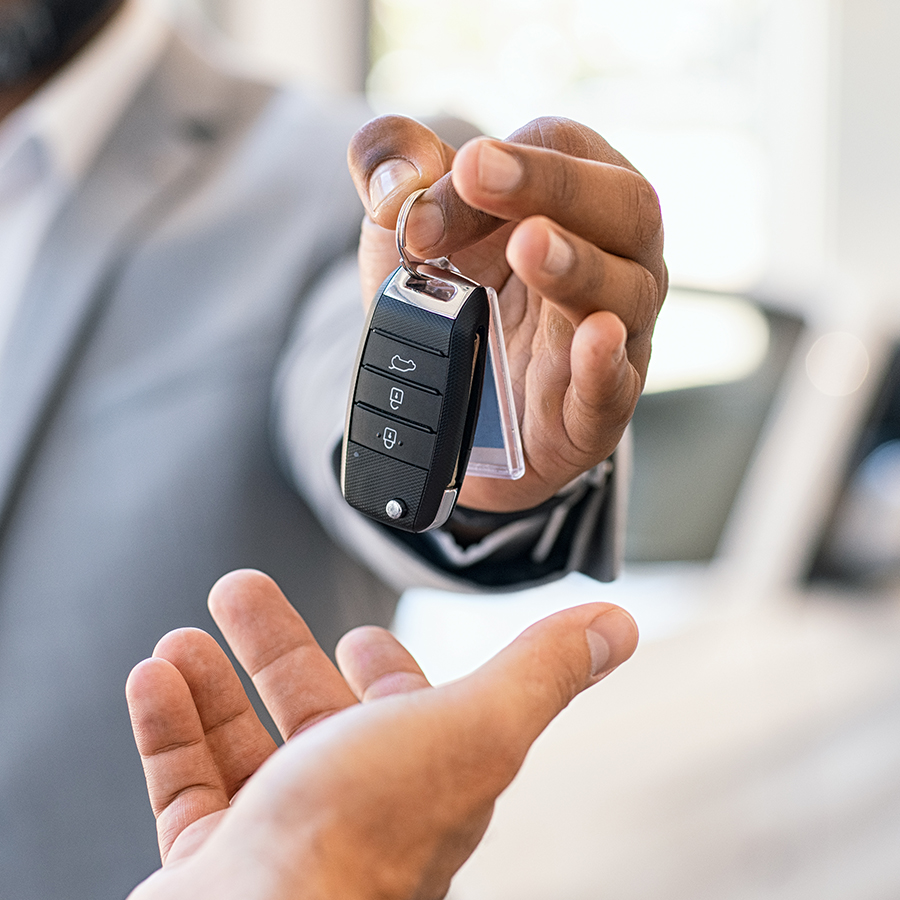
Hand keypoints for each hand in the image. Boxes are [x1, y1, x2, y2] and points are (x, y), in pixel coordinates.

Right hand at [126, 569, 637, 899]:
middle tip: (239, 593)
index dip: (383, 669)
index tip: (359, 636)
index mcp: (416, 775)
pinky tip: (153, 680)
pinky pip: (183, 786)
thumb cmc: (362, 837)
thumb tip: (616, 625)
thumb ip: (538, 672)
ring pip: (242, 747)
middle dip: (276, 647)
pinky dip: (168, 728)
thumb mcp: (470, 725)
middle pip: (309, 714)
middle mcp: (350, 809)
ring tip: (183, 636)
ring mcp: (277, 841)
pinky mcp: (210, 868)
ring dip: (213, 684)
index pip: (404, 713)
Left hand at [348, 115, 666, 512]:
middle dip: (555, 186)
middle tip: (481, 178)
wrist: (446, 403)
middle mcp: (612, 259)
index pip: (563, 150)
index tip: (454, 176)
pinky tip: (595, 336)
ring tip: (528, 247)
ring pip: (627, 295)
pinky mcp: (596, 410)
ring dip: (578, 266)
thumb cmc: (447, 298)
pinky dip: (604, 363)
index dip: (509, 160)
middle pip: (626, 207)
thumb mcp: (403, 225)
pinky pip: (616, 387)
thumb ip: (389, 169)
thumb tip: (400, 178)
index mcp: (573, 198)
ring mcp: (615, 337)